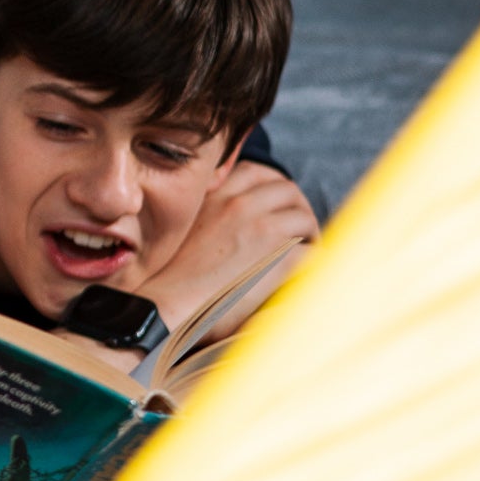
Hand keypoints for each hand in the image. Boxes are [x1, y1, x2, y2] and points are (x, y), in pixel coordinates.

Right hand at [140, 162, 318, 334]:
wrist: (167, 307)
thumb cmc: (170, 277)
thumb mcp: (182, 228)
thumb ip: (209, 213)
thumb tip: (234, 220)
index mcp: (215, 195)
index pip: (257, 173)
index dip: (272, 188)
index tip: (275, 205)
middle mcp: (240, 205)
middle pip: (287, 190)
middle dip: (297, 207)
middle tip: (296, 228)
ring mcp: (263, 230)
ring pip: (304, 218)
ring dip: (308, 234)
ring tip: (302, 251)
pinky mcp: (279, 260)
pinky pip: (312, 252)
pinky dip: (312, 261)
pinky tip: (302, 274)